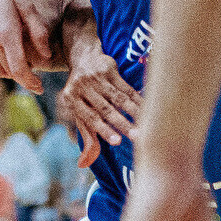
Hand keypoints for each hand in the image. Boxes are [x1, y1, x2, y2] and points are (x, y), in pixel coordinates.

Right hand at [0, 0, 55, 88]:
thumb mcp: (26, 6)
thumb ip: (39, 31)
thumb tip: (46, 56)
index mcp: (6, 32)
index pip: (19, 68)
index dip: (30, 82)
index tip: (39, 88)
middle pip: (10, 71)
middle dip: (24, 74)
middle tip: (34, 70)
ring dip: (10, 69)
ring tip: (17, 55)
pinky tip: (2, 49)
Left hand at [57, 40, 141, 158]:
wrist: (83, 59)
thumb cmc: (83, 94)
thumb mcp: (80, 113)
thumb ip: (87, 136)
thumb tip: (85, 162)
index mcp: (72, 100)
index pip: (90, 118)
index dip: (105, 130)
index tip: (118, 142)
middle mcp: (82, 87)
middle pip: (105, 109)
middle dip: (122, 124)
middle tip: (138, 136)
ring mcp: (96, 77)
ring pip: (118, 98)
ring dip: (134, 112)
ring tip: (148, 124)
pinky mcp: (109, 69)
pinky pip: (126, 87)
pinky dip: (138, 99)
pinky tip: (149, 108)